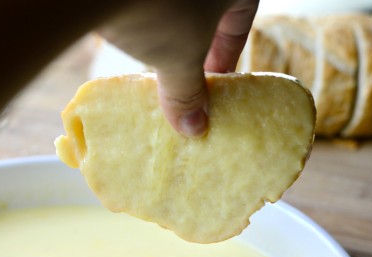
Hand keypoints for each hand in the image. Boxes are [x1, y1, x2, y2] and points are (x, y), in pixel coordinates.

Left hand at [99, 0, 259, 136]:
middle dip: (200, 40)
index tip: (213, 80)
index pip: (242, 19)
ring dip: (173, 26)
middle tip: (187, 72)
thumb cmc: (157, 13)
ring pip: (179, 0)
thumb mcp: (179, 60)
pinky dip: (146, 12)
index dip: (228, 54)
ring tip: (156, 56)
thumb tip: (195, 128)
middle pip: (210, 6)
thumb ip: (189, 92)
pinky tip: (130, 31)